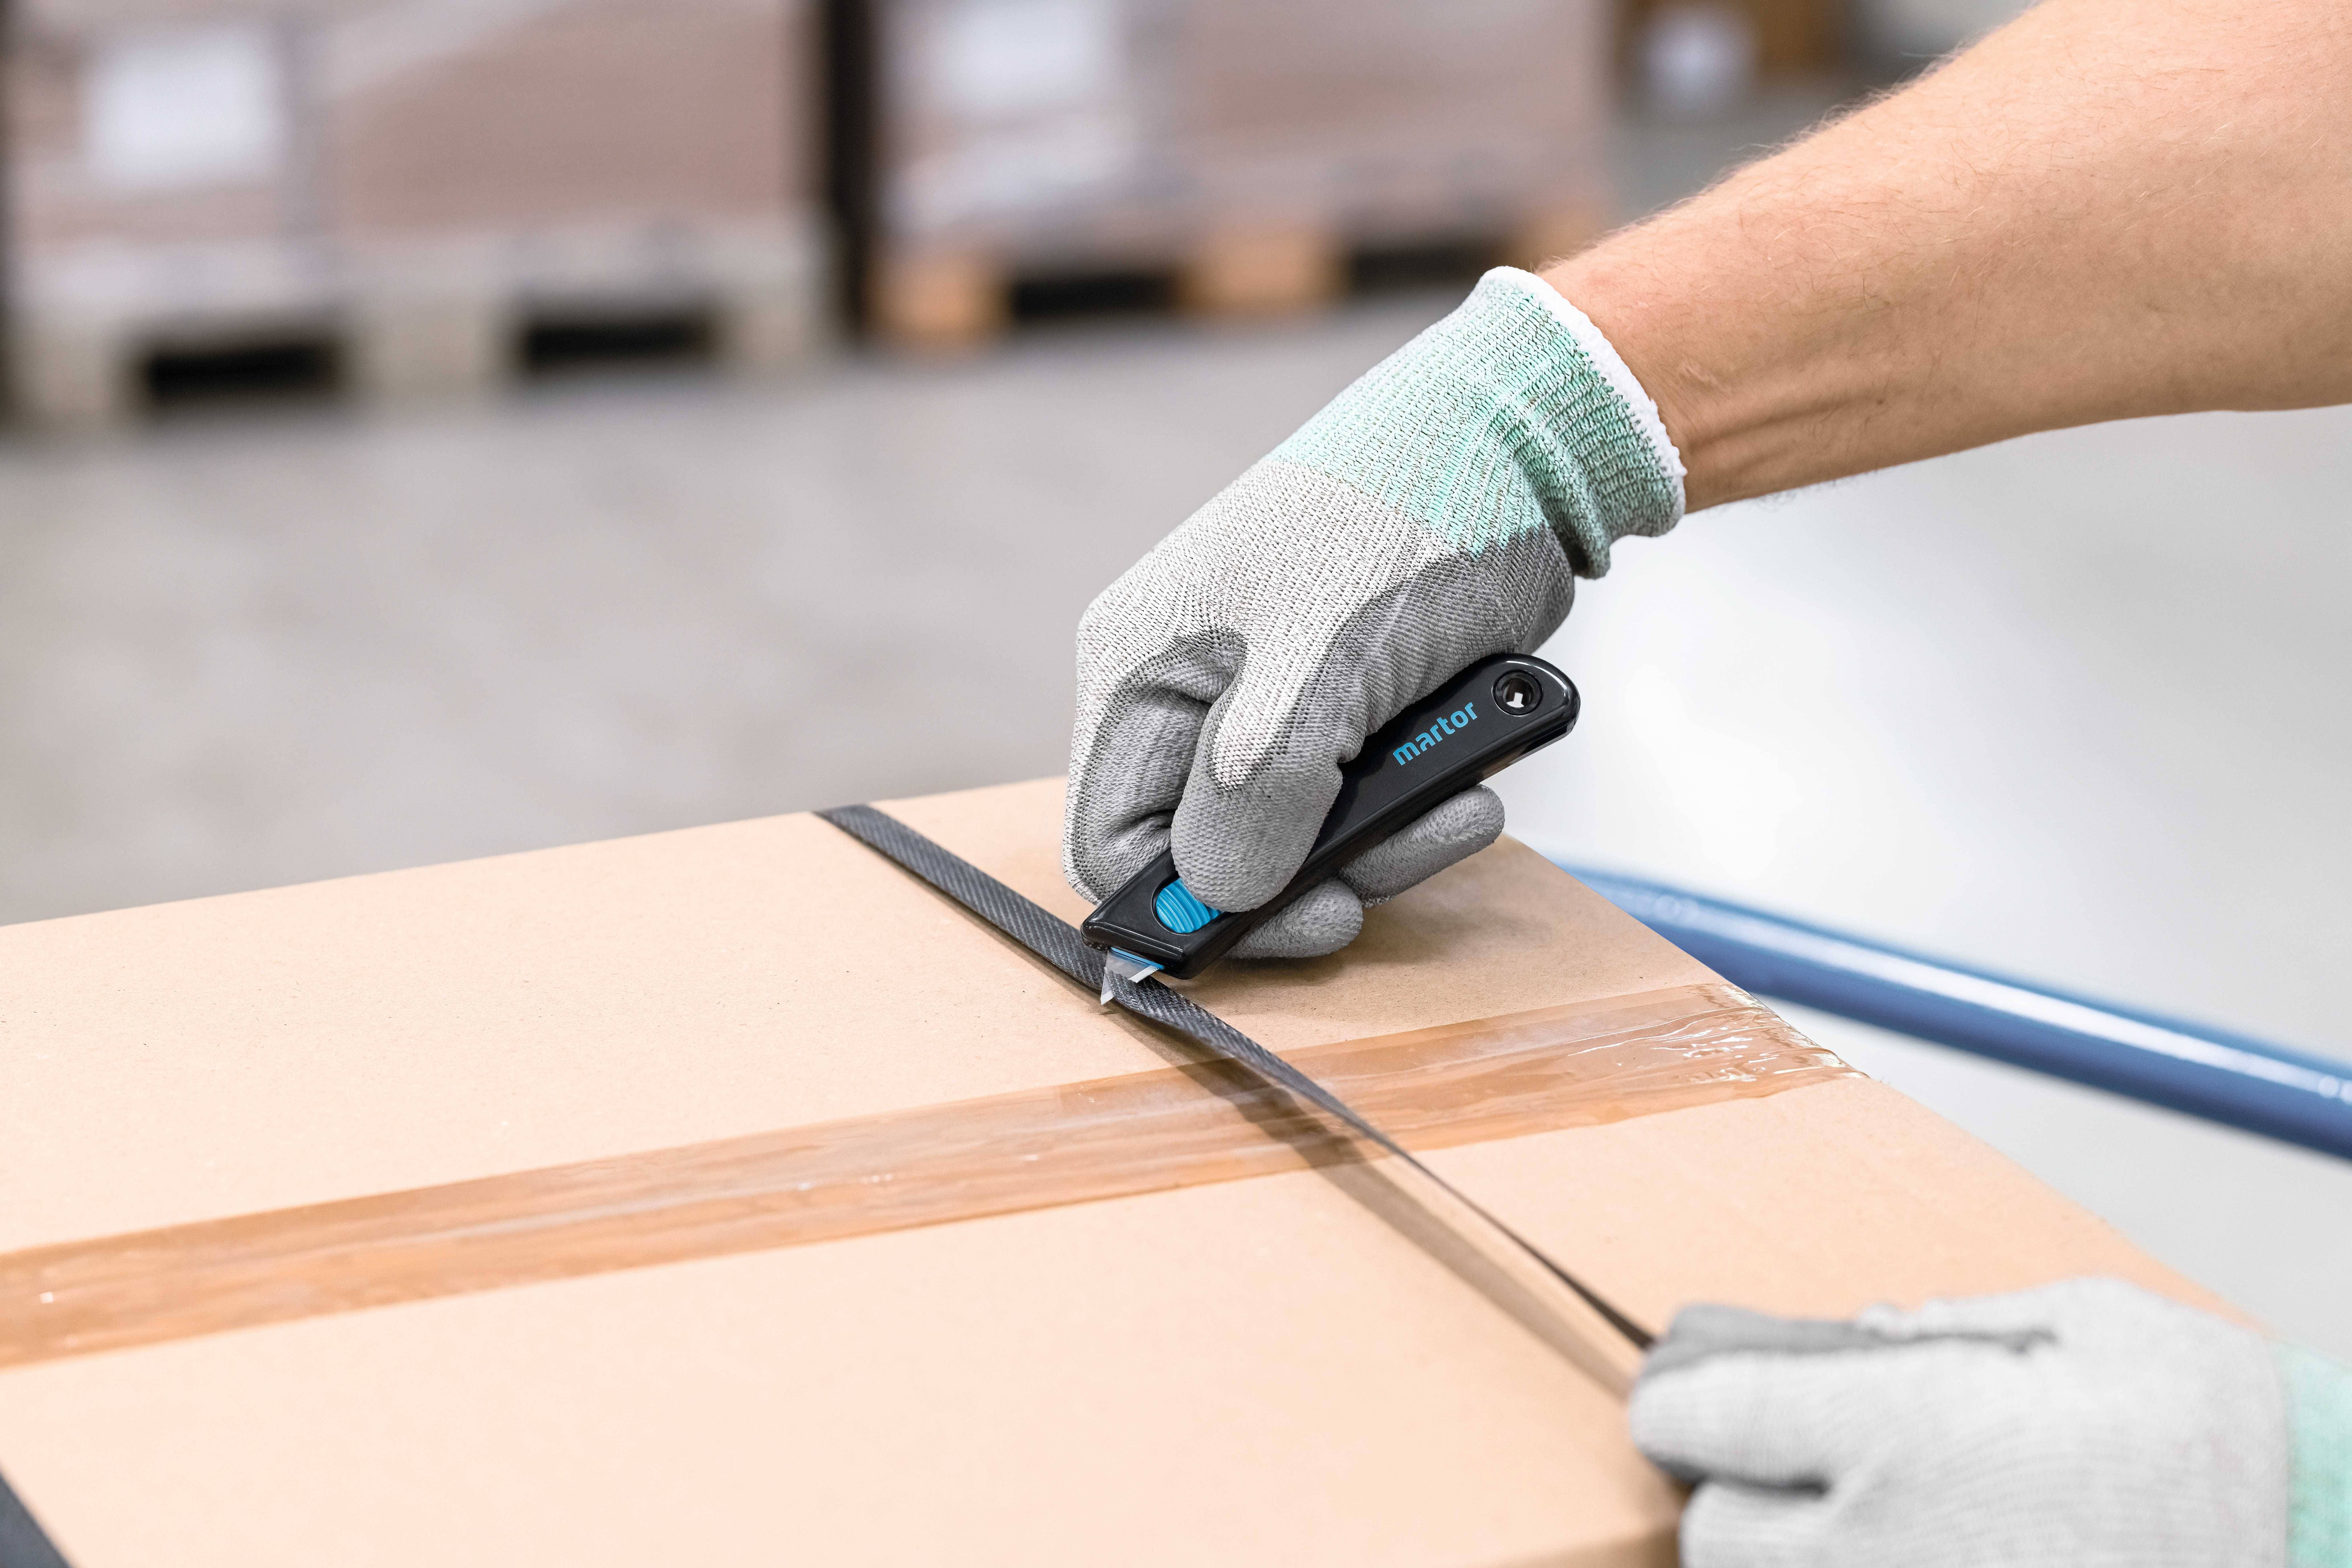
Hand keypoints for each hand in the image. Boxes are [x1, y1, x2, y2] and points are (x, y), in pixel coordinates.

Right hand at [1062, 267, 1681, 955]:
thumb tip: (1218, 895)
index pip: (1111, 841)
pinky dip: (1410, 810)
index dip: (1193, 907)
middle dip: (1308, 876)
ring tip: (1461, 806)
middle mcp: (1189, 693)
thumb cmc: (1403, 514)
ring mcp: (1267, 702)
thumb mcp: (1322, 658)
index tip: (1302, 918)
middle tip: (1390, 870)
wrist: (1521, 449)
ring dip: (1381, 846)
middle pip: (1211, 853)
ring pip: (1293, 841)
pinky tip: (1469, 785)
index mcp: (1141, 669)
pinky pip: (1354, 805)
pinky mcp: (1341, 711)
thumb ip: (1258, 784)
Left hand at [1628, 1277, 2345, 1567]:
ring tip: (1866, 1521)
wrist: (2324, 1543)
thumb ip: (1951, 1331)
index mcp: (1899, 1425)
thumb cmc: (2214, 1434)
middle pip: (1714, 1528)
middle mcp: (1879, 1536)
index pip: (1694, 1416)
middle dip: (1739, 1494)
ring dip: (1792, 1558)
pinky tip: (1916, 1554)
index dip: (1686, 1398)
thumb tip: (1873, 1334)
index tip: (1697, 1392)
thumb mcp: (2080, 1326)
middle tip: (1799, 1467)